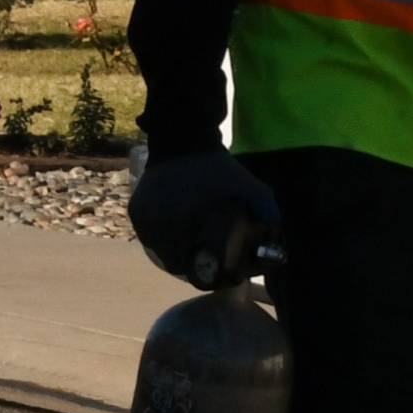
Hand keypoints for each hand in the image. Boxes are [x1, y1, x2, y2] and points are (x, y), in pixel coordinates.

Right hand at [128, 144, 282, 288]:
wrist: (183, 140)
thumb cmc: (216, 168)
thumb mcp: (247, 185)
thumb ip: (265, 208)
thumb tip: (277, 236)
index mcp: (184, 227)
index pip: (189, 269)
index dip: (205, 272)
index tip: (217, 267)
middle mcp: (159, 228)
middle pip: (173, 264)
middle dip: (190, 263)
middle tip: (206, 255)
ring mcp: (144, 220)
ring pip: (158, 250)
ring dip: (174, 250)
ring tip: (191, 241)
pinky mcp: (135, 212)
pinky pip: (148, 235)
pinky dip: (161, 236)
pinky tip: (176, 228)